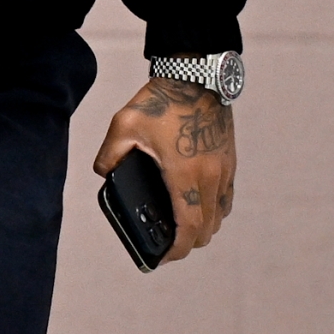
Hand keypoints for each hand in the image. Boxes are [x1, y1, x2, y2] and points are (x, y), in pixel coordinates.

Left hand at [94, 77, 235, 263]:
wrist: (196, 76)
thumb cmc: (161, 100)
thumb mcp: (124, 124)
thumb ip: (110, 153)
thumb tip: (104, 174)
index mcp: (186, 176)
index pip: (189, 229)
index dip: (177, 250)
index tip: (164, 257)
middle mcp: (210, 178)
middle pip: (207, 229)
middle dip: (189, 243)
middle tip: (168, 244)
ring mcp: (224, 170)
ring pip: (219, 215)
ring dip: (204, 227)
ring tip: (182, 226)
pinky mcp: (229, 161)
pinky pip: (226, 198)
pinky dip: (214, 209)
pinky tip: (198, 203)